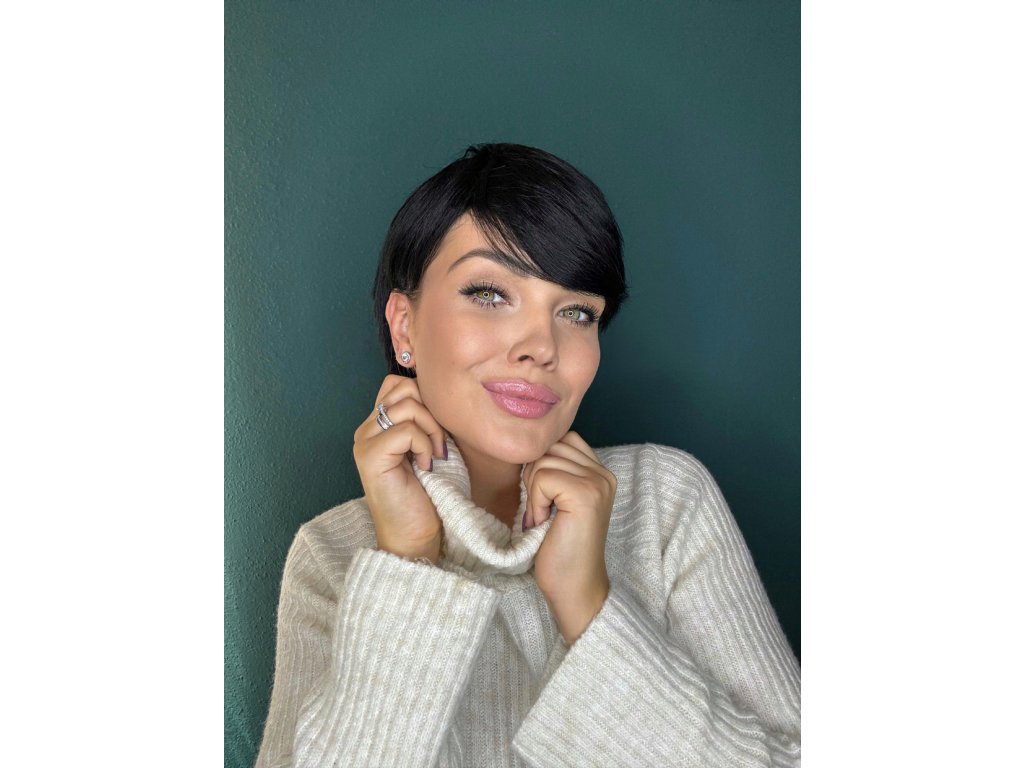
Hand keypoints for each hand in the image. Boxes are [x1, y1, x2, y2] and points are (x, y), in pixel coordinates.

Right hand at [353, 375, 448, 563]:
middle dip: (432, 411)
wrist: (416, 536)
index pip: (398, 383)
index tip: (437, 431)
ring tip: (434, 456)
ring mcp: (364, 441)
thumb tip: (443, 393)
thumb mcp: (428, 447)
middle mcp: (365, 429)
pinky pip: (406, 430)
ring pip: (407, 406)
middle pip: (403, 387)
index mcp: (378, 425)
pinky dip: (424, 446)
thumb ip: (424, 420)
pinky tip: (426, 467)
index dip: (425, 398)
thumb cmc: (427, 495)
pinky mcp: (370, 456)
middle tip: (439, 443)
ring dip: (431, 430)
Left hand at [523, 431, 615, 644]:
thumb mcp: (556, 500)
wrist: (574, 588)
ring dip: (533, 492)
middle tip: (543, 511)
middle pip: (549, 446)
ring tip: (545, 519)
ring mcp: (597, 482)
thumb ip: (553, 470)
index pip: (561, 439)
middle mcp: (603, 473)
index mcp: (599, 472)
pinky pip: (541, 477)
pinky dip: (535, 502)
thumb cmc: (559, 549)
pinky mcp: (585, 494)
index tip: (545, 499)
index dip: (541, 464)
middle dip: (534, 478)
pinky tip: (544, 523)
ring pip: (542, 461)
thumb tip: (525, 446)